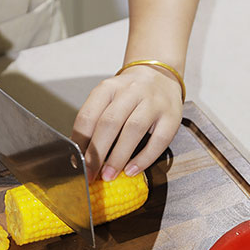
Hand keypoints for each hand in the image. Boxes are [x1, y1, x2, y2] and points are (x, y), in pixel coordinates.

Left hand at [72, 64, 183, 180]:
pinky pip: (158, 141)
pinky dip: (143, 159)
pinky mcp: (172, 116)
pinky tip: (132, 170)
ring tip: (109, 174)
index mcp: (109, 88)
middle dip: (97, 153)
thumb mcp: (107, 100)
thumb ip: (94, 122)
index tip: (77, 163)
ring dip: (118, 157)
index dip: (80, 142)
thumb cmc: (129, 95)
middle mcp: (131, 91)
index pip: (88, 115)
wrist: (160, 75)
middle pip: (109, 123)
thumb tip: (78, 154)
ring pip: (133, 130)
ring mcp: (153, 102)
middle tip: (91, 173)